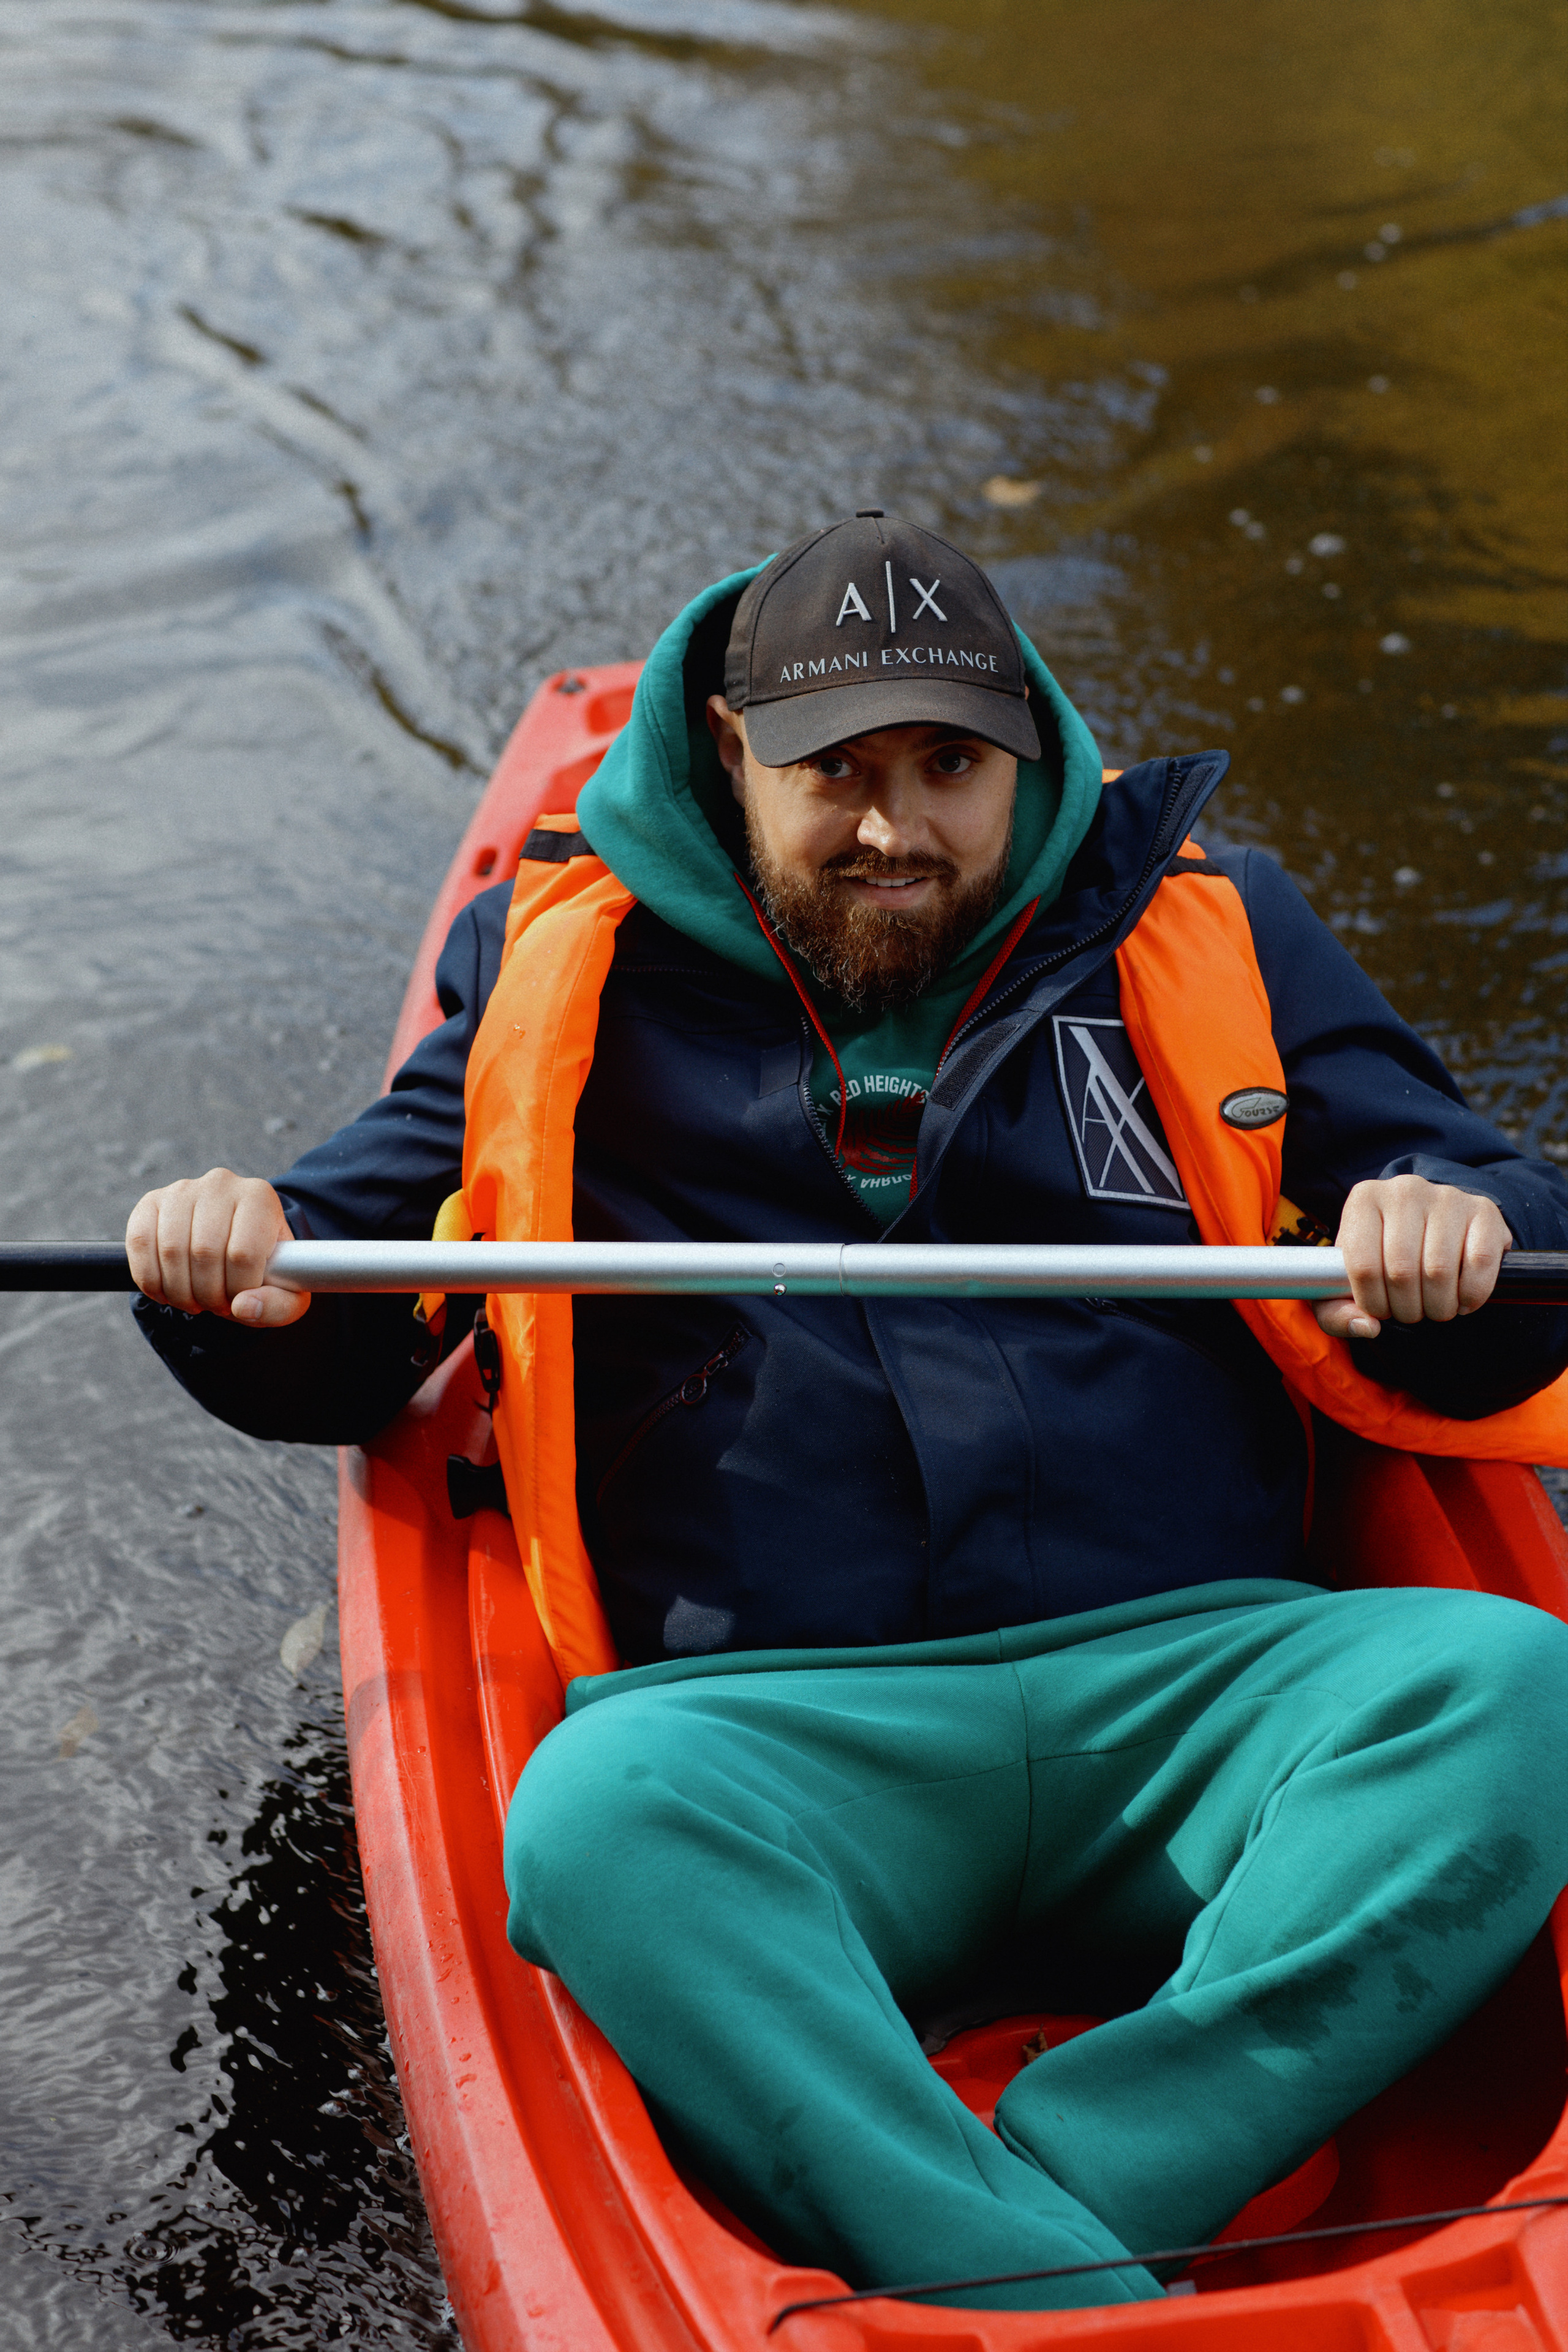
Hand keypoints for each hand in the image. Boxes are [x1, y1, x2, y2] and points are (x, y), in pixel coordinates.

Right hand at [126, 1169, 309, 1326]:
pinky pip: (140, 1243)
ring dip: (179, 1291)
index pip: (243, 1254)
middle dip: (207, 1293)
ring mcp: (183, 1189)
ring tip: (194, 1300)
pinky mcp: (151, 1201)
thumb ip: (277, 1306)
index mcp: (260, 1198)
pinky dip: (149, 1278)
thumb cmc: (264, 1269)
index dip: (236, 1290)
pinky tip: (166, 1291)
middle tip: (214, 1305)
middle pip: (204, 1252)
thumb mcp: (288, 1293)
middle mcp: (221, 1184)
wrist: (236, 1243)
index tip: (238, 1301)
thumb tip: (243, 1307)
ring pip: (170, 1251)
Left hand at [1313, 1174, 1511, 1340]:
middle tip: (1410, 1312)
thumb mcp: (1346, 1282)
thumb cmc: (1382, 1257)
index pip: (1363, 1265)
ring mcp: (1446, 1196)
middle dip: (1406, 1309)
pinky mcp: (1483, 1210)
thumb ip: (1336, 1312)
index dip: (1372, 1302)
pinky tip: (1462, 1300)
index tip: (1380, 1311)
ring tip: (1434, 1307)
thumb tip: (1365, 1326)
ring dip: (1438, 1306)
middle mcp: (1404, 1190)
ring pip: (1439, 1271)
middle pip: (1402, 1271)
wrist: (1429, 1228)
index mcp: (1363, 1200)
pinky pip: (1479, 1263)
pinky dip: (1471, 1294)